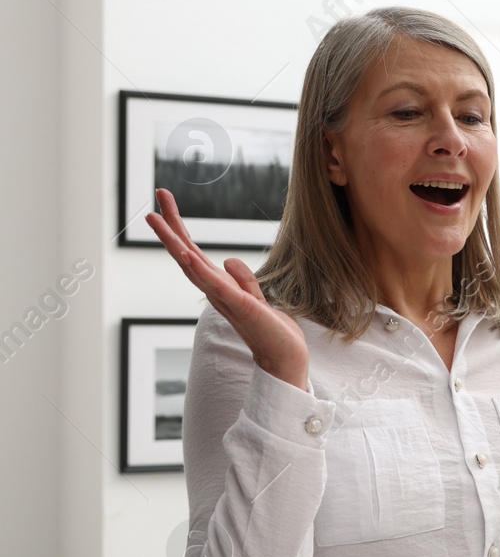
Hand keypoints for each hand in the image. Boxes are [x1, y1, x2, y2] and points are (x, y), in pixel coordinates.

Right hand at [145, 188, 310, 389]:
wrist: (285, 357)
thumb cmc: (270, 331)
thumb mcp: (255, 297)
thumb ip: (243, 280)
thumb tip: (228, 260)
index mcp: (218, 287)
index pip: (193, 254)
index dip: (180, 229)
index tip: (166, 204)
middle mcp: (215, 291)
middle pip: (185, 255)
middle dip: (170, 227)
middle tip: (156, 198)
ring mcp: (224, 298)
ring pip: (191, 266)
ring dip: (173, 242)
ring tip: (156, 218)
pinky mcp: (240, 306)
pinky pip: (215, 285)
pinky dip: (199, 270)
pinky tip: (185, 254)